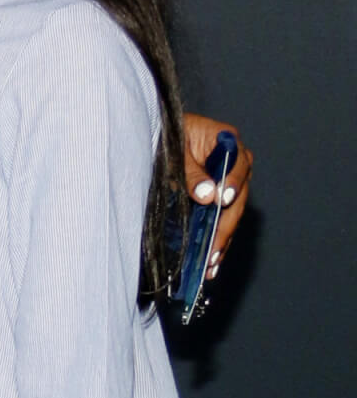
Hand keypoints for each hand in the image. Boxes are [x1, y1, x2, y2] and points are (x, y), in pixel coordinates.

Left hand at [181, 113, 251, 276]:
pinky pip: (221, 219)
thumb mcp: (174, 148)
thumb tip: (208, 196)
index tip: (223, 199)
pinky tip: (210, 259)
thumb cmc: (166, 133)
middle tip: (213, 250)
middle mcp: (236, 163)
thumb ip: (191, 171)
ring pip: (230, 214)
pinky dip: (215, 238)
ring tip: (211, 264)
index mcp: (227, 141)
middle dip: (224, 226)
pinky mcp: (219, 197)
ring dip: (221, 240)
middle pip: (236, 198)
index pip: (237, 165)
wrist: (159, 133)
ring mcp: (230, 181)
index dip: (231, 183)